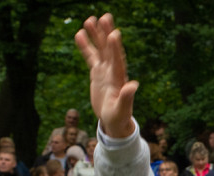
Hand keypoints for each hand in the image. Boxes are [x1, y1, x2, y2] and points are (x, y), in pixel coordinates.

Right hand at [75, 14, 138, 138]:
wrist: (114, 121)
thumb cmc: (119, 118)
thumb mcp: (121, 110)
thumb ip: (126, 98)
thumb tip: (134, 86)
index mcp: (120, 79)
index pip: (118, 61)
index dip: (116, 48)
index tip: (114, 34)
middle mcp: (113, 71)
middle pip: (110, 50)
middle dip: (107, 34)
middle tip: (105, 17)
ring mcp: (105, 71)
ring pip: (100, 49)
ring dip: (96, 35)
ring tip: (90, 19)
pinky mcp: (98, 73)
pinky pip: (91, 57)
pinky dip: (86, 46)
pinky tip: (79, 34)